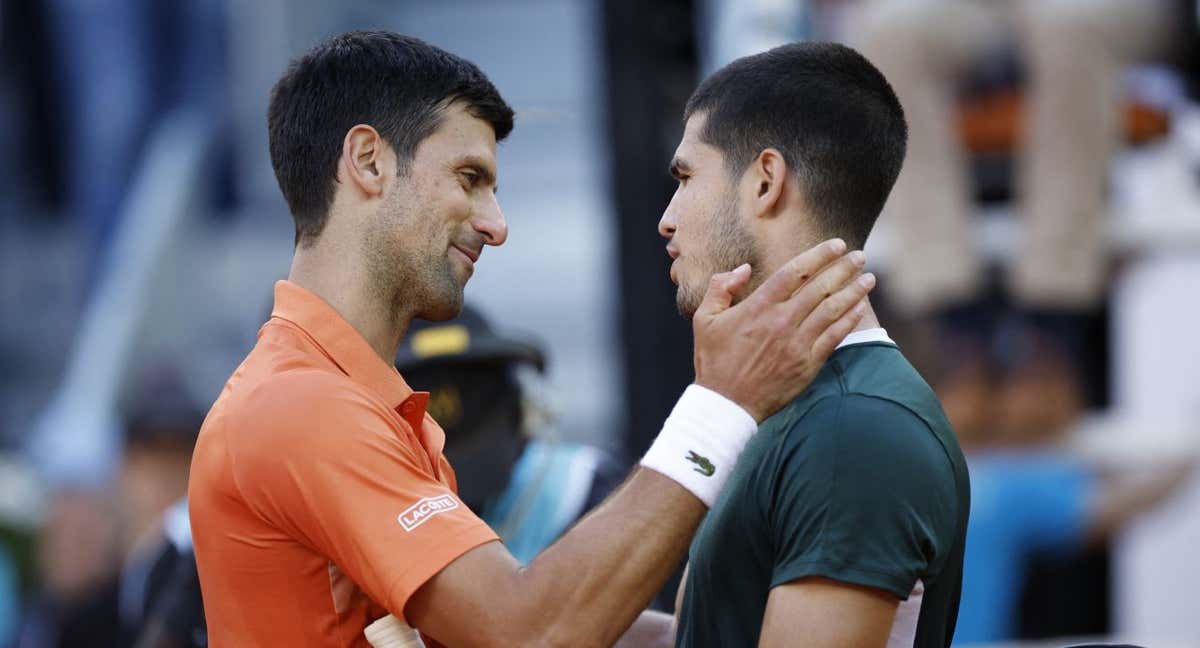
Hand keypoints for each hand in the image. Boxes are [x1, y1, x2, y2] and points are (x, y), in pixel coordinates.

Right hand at [692, 239, 873, 421]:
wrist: (726, 404)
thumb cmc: (714, 360)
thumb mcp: (704, 318)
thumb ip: (720, 287)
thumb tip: (745, 269)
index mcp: (758, 306)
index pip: (796, 271)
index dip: (820, 254)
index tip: (837, 244)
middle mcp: (782, 321)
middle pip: (820, 286)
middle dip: (843, 267)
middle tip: (859, 255)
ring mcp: (797, 343)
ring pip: (833, 309)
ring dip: (854, 291)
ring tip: (869, 278)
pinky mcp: (808, 364)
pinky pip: (834, 336)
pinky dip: (850, 320)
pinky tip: (860, 308)